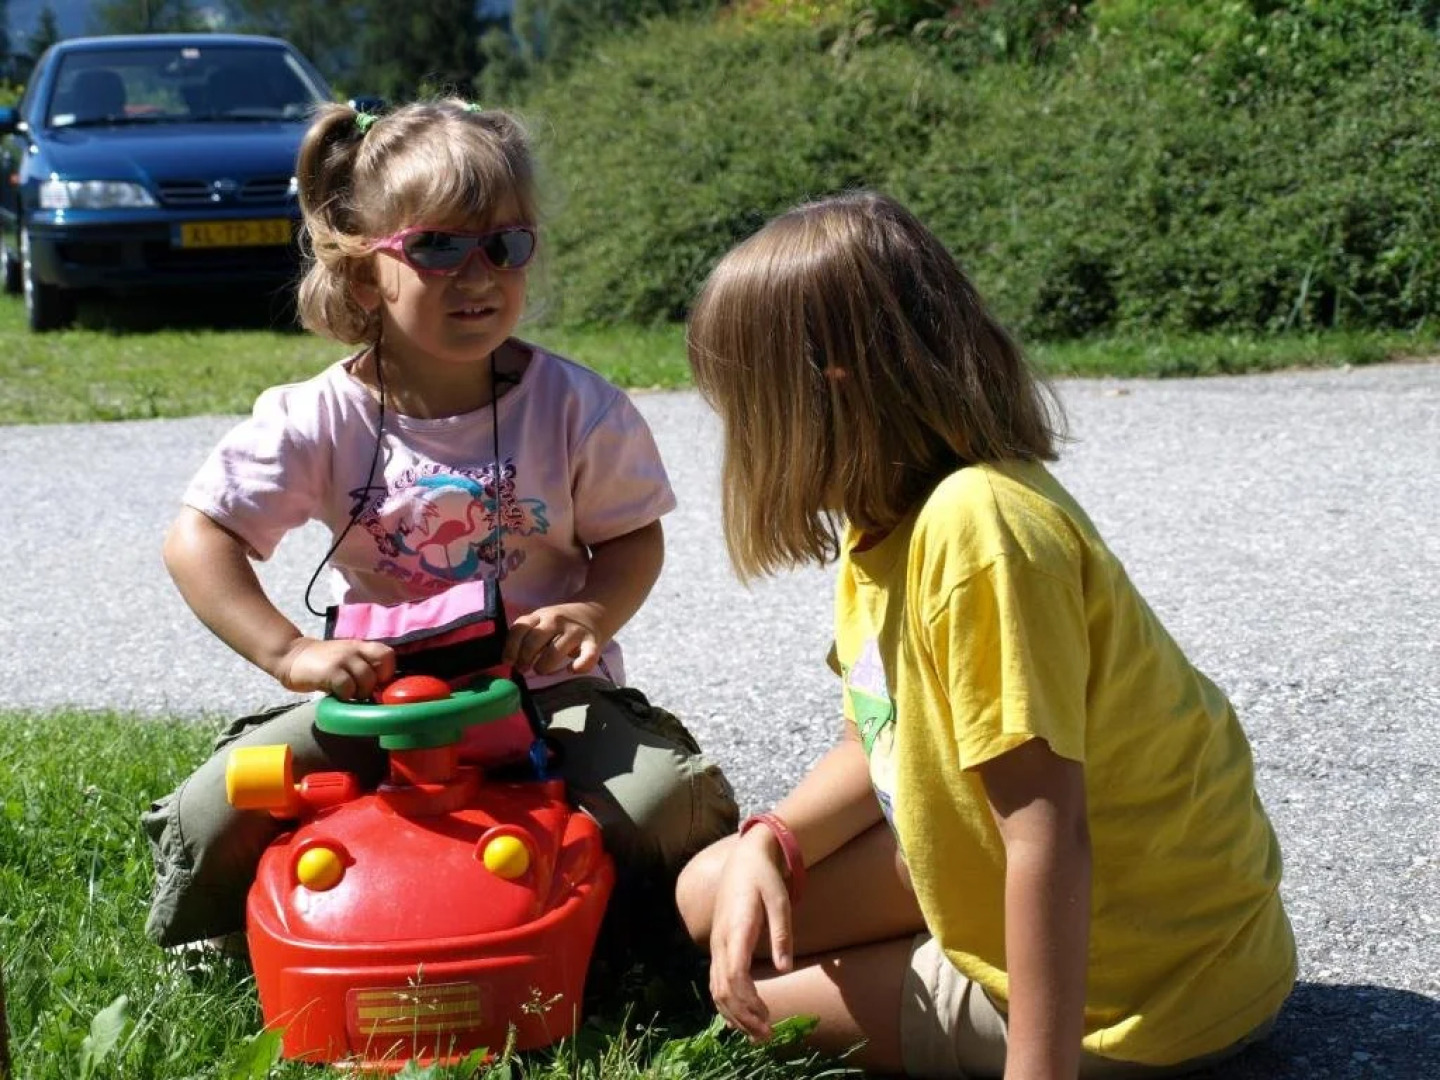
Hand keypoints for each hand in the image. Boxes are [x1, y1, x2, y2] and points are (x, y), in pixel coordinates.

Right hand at [274, 637, 395, 700]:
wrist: (290, 655)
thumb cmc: (322, 662)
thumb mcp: (345, 657)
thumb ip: (361, 665)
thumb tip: (379, 687)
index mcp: (360, 646)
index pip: (388, 655)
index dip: (386, 672)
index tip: (375, 683)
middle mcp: (354, 650)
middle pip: (380, 672)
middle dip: (372, 687)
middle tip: (358, 692)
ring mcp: (342, 659)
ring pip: (366, 680)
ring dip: (359, 693)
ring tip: (347, 694)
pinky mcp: (330, 671)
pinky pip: (347, 687)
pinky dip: (344, 695)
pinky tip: (336, 694)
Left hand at [502, 603, 604, 674]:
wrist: (595, 611)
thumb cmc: (562, 623)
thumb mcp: (542, 621)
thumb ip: (526, 635)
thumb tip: (509, 661)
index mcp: (540, 615)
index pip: (519, 628)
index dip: (510, 648)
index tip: (508, 662)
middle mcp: (556, 620)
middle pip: (533, 641)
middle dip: (525, 659)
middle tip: (524, 669)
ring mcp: (575, 631)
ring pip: (555, 652)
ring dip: (544, 666)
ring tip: (542, 670)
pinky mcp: (593, 642)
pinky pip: (587, 657)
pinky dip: (579, 666)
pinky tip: (572, 669)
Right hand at [709, 829, 794, 1041]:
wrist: (744, 859)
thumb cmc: (765, 879)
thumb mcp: (780, 900)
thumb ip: (781, 934)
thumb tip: (783, 968)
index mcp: (736, 928)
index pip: (733, 973)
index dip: (746, 1000)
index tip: (766, 1016)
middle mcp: (720, 940)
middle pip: (722, 988)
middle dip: (743, 1016)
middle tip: (767, 1034)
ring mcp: (716, 944)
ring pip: (716, 988)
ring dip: (734, 1014)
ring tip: (757, 1033)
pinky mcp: (719, 946)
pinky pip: (716, 981)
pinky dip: (726, 1004)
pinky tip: (741, 1018)